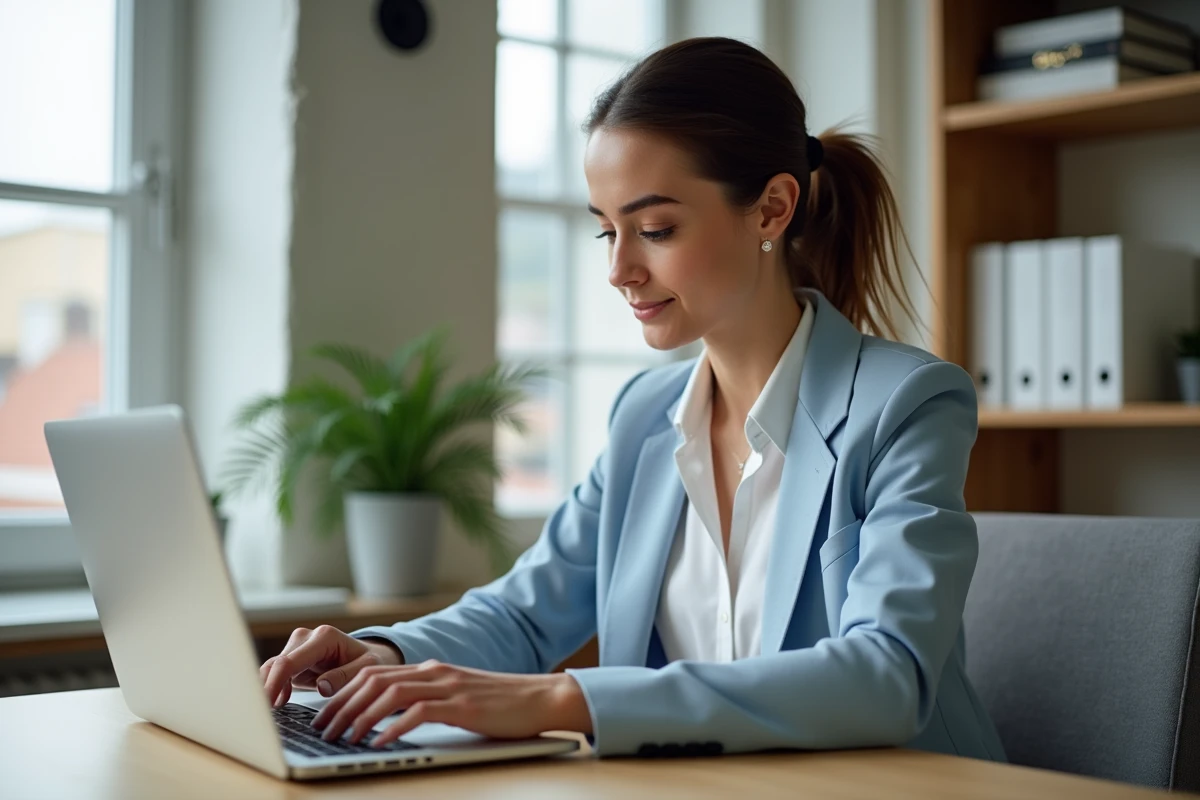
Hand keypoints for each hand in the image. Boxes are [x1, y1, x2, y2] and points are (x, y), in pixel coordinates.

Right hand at [260, 625, 403, 708]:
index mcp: (324, 637)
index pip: (290, 661)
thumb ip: (345, 676)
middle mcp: (306, 638)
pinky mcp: (293, 659)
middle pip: (276, 664)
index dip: (275, 683)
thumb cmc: (367, 661)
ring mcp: (297, 647)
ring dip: (267, 690)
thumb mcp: (367, 668)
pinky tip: (279, 704)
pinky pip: (276, 674)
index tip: (268, 704)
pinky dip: (273, 689)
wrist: (365, 655)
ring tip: (270, 713)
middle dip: (265, 689)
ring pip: (271, 668)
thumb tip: (322, 686)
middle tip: (263, 716)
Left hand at [311, 660, 592, 747]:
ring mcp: (448, 686)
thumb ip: (427, 700)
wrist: (540, 698)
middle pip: (373, 680)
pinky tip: (378, 743)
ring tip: (343, 737)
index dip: (343, 692)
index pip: (373, 673)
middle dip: (341, 705)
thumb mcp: (456, 697)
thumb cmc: (501, 705)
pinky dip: (392, 728)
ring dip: (360, 717)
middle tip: (323, 729)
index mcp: (429, 669)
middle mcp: (434, 672)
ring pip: (389, 694)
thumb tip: (389, 720)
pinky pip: (418, 713)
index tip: (324, 714)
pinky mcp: (461, 705)